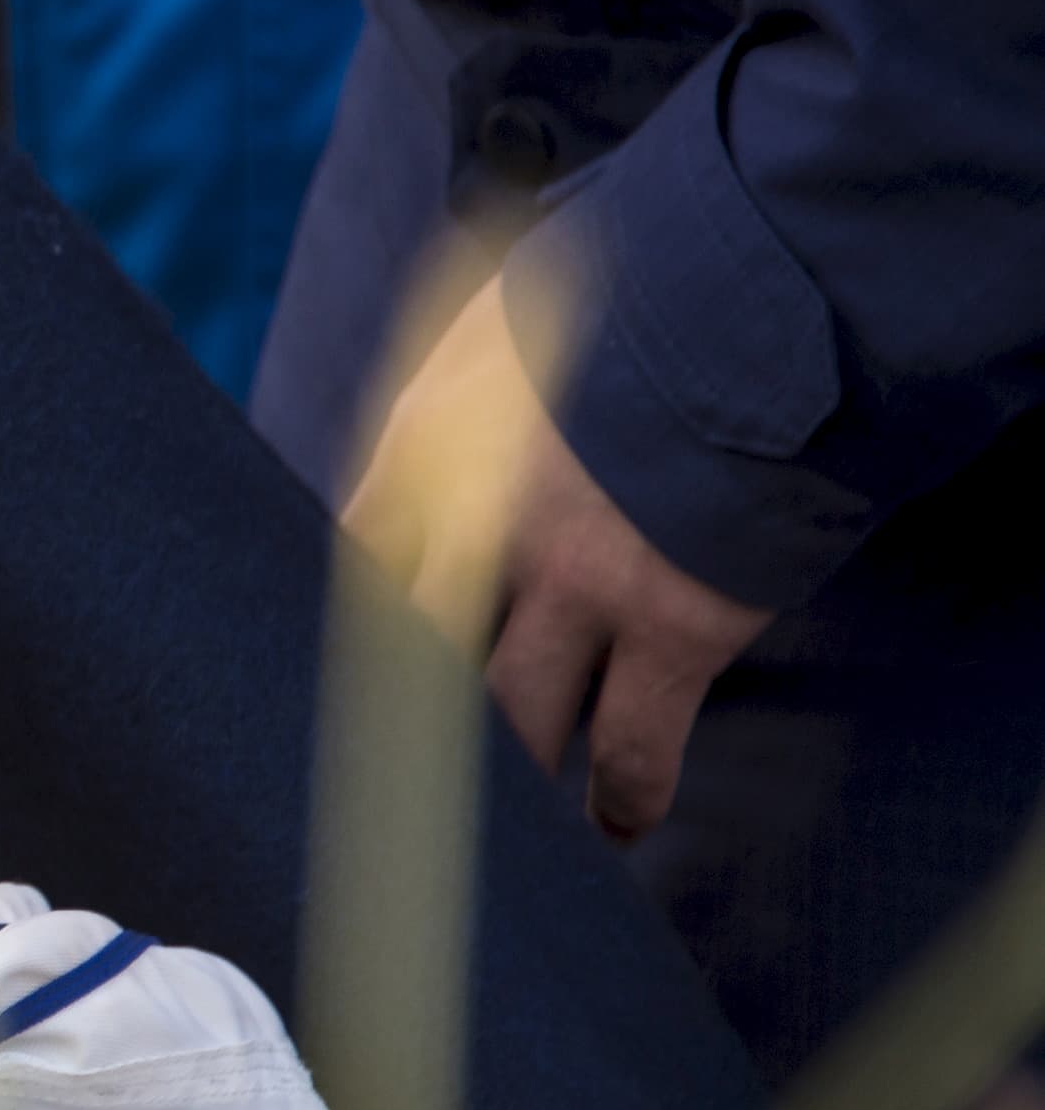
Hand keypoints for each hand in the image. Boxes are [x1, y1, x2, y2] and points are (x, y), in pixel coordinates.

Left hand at [344, 277, 771, 839]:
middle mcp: (481, 526)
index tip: (334, 676)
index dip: (337, 628)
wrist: (773, 281)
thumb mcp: (504, 310)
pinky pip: (632, 746)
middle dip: (398, 728)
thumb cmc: (642, 277)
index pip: (346, 563)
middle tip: (389, 784)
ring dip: (505, 781)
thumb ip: (451, 383)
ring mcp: (577, 585)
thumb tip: (422, 428)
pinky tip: (618, 825)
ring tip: (500, 832)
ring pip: (509, 722)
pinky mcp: (675, 627)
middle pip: (408, 661)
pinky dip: (623, 799)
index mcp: (429, 445)